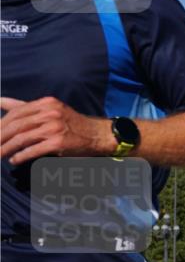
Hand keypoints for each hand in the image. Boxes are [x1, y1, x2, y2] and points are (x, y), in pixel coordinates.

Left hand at [0, 97, 116, 164]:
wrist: (98, 135)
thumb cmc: (72, 124)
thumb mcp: (50, 110)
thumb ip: (25, 106)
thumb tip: (0, 101)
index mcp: (46, 103)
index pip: (16, 112)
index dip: (1, 124)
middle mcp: (50, 113)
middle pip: (16, 125)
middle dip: (0, 137)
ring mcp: (55, 128)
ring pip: (22, 138)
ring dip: (6, 148)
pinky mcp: (59, 143)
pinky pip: (33, 150)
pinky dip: (21, 156)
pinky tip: (14, 160)